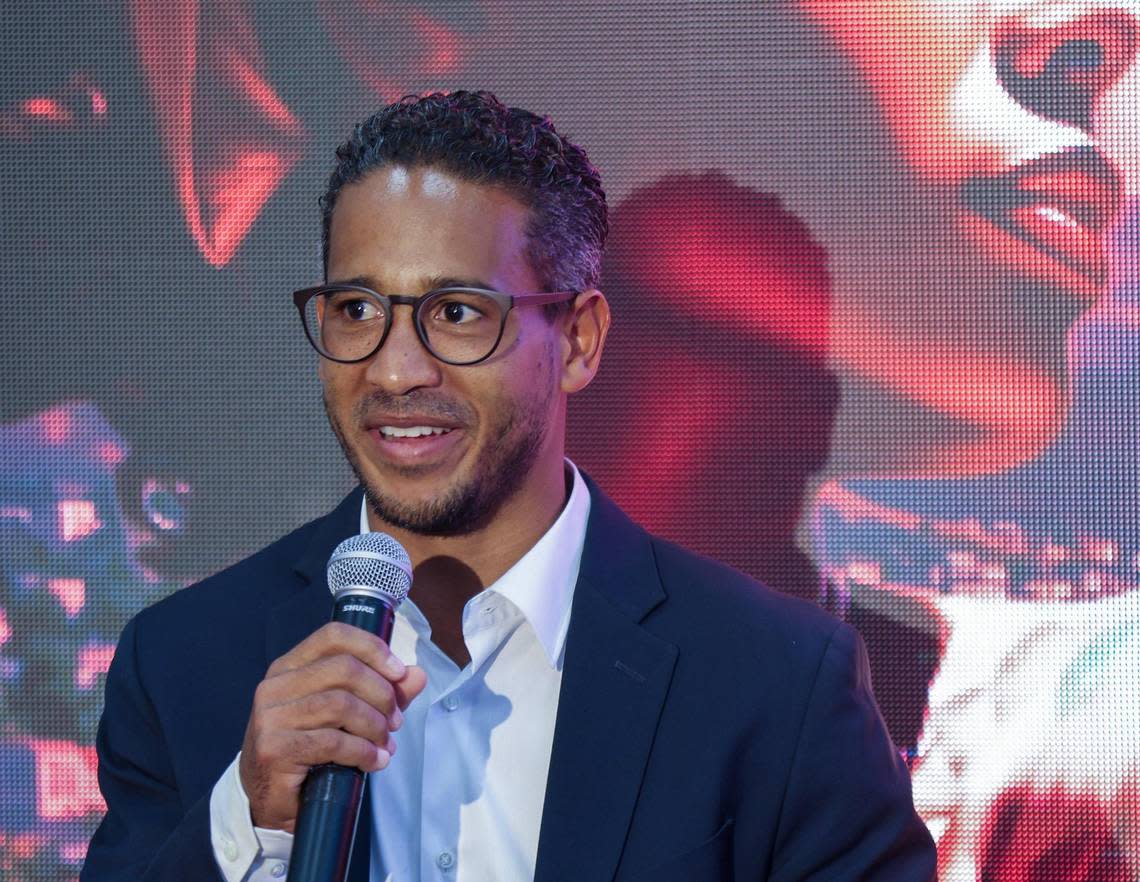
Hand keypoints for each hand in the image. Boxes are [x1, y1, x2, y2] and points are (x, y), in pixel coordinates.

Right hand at [238, 621, 427, 831]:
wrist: (269, 801)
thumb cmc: (308, 753)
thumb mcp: (346, 716)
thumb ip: (380, 693)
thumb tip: (417, 675)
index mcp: (289, 667)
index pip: (334, 636)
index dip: (372, 648)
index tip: (398, 672)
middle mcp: (275, 686)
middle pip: (344, 669)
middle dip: (381, 694)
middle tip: (395, 721)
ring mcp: (271, 717)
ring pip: (340, 705)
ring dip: (374, 726)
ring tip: (385, 744)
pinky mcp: (274, 749)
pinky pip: (332, 742)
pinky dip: (362, 752)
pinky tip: (373, 762)